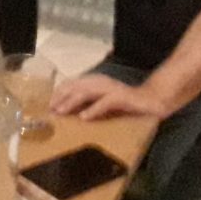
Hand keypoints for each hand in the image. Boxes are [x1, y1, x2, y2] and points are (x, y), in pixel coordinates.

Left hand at [50, 75, 170, 120]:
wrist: (152, 101)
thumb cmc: (124, 104)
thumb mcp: (102, 103)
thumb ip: (87, 104)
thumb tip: (66, 112)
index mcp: (94, 82)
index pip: (71, 84)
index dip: (59, 93)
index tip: (48, 106)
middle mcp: (100, 82)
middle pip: (75, 86)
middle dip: (61, 97)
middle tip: (50, 110)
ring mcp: (111, 88)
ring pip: (87, 92)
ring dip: (72, 102)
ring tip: (61, 112)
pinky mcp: (122, 97)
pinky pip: (105, 102)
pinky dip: (94, 109)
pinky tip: (84, 117)